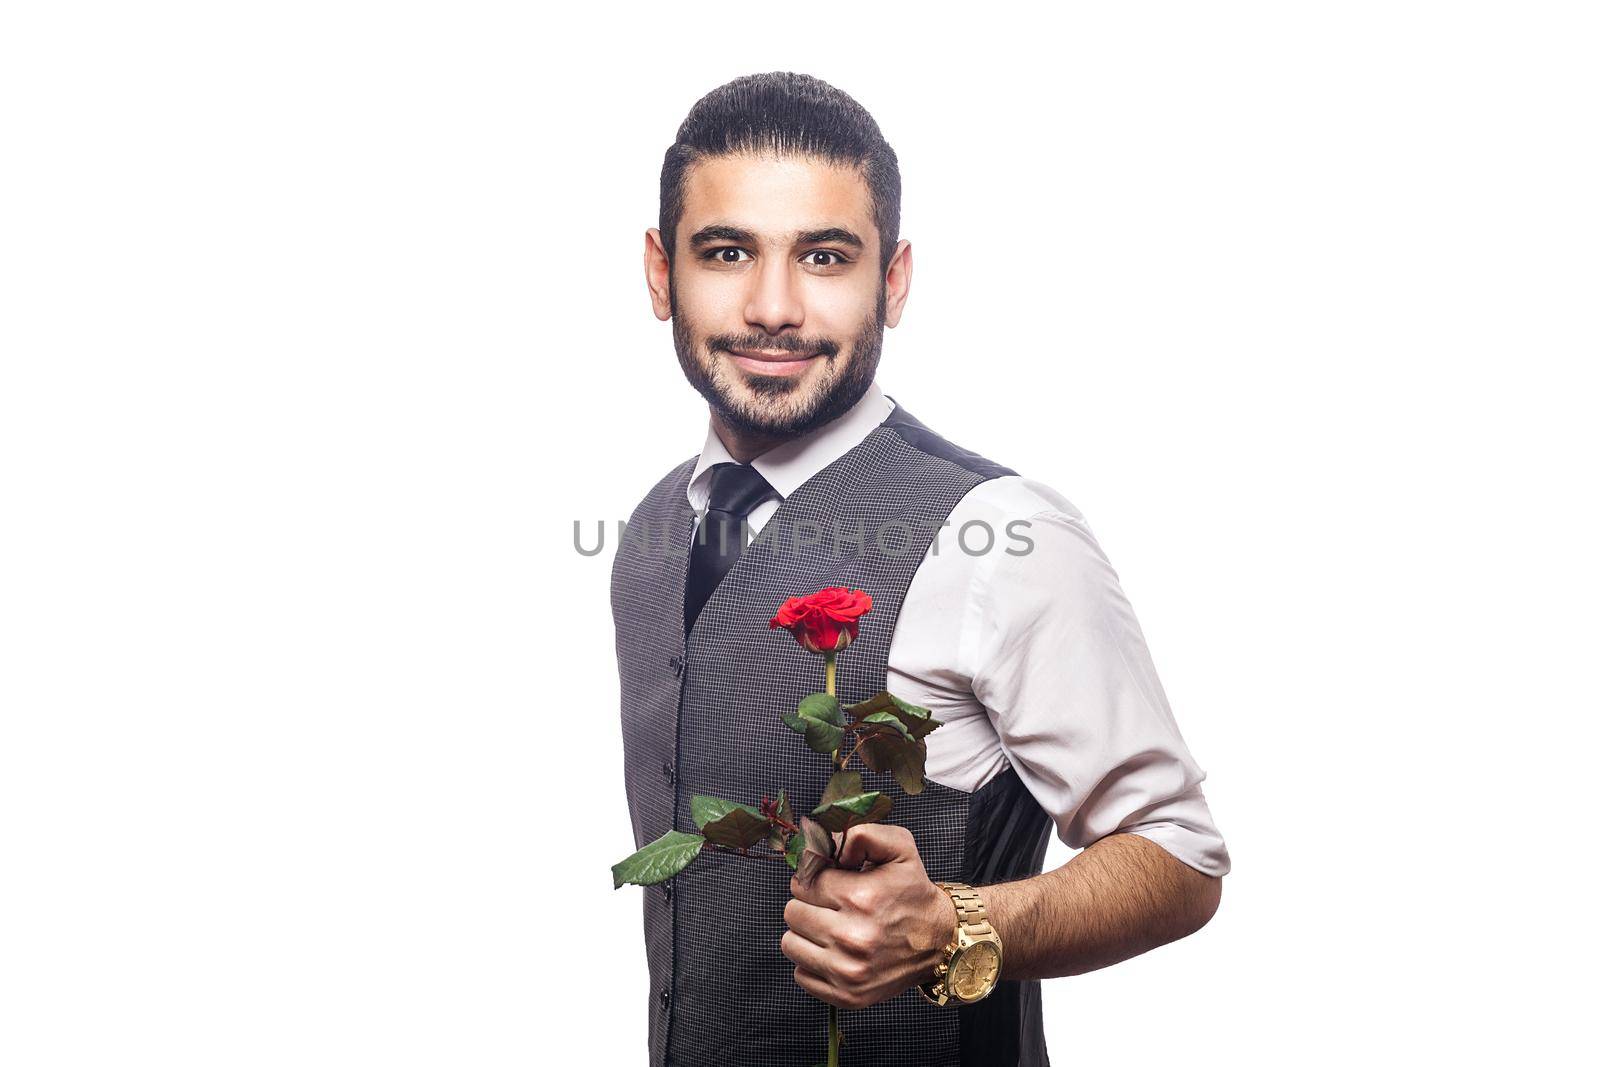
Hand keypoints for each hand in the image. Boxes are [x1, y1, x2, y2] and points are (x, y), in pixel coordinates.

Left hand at [782, 823, 953, 1009]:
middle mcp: (853, 937)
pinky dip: (813, 962)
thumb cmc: (914, 893)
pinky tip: (835, 951)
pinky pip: (800, 974)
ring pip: (791, 943)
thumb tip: (824, 842)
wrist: (939, 941)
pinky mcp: (847, 995)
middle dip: (808, 904)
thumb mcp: (899, 848)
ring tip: (831, 926)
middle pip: (792, 913)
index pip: (803, 883)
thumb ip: (862, 834)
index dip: (814, 878)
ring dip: (806, 933)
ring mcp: (849, 971)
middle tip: (831, 905)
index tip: (829, 882)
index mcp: (862, 898)